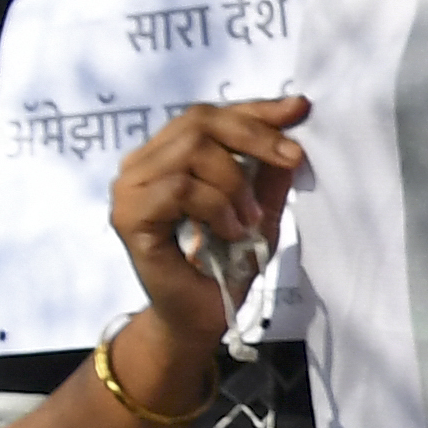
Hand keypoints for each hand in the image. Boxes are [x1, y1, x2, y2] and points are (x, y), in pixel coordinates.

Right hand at [106, 96, 306, 362]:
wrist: (200, 319)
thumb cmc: (223, 268)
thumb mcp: (258, 212)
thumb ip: (267, 174)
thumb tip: (292, 128)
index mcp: (167, 155)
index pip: (209, 115)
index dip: (255, 108)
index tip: (299, 108)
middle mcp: (142, 164)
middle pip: (199, 121)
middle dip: (254, 136)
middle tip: (291, 160)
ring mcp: (130, 188)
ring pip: (192, 151)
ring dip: (234, 184)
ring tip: (248, 221)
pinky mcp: (128, 215)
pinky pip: (180, 188)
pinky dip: (215, 207)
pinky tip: (228, 233)